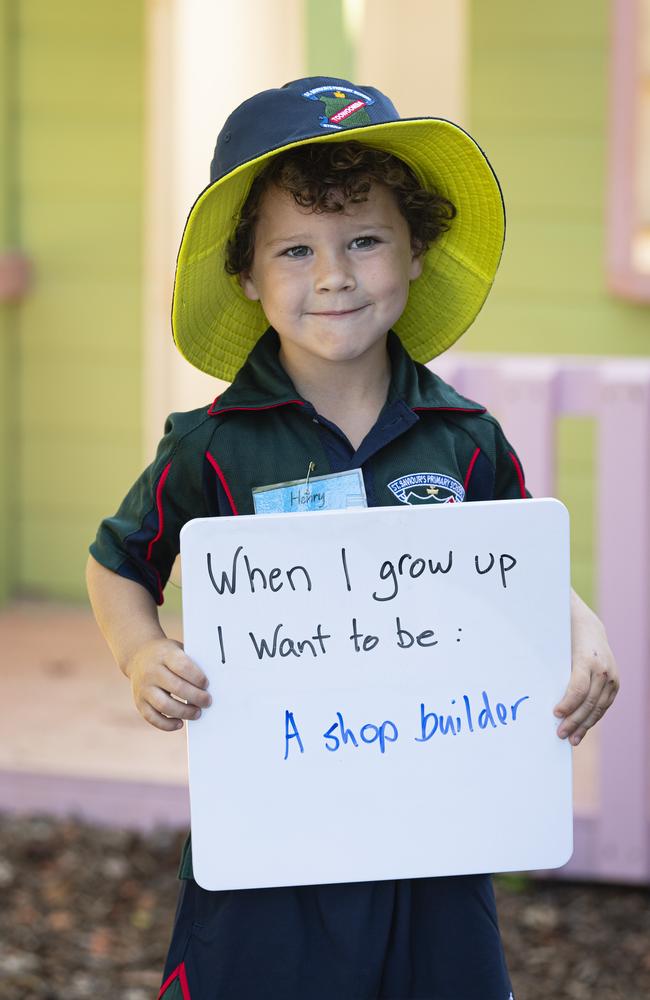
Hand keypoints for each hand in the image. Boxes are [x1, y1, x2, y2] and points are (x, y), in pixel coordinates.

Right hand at [125, 637, 211, 731]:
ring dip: (184, 712)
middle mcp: (151, 671)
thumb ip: (191, 663)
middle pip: (176, 687)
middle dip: (196, 697)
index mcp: (164, 655)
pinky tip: (180, 723)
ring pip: (164, 705)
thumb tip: (213, 683)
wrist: (138, 656)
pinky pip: (152, 717)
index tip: (207, 684)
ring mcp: (143, 688)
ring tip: (197, 713)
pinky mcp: (139, 702)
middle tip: (208, 702)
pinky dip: (166, 724)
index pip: (183, 666)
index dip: (197, 677)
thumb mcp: (177, 649)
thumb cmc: (167, 655)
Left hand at [554, 590, 618, 745]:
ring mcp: (612, 677)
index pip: (579, 688)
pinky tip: (583, 729)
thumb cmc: (565, 636)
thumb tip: (532, 686)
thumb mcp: (556, 646)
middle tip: (560, 734)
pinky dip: (593, 718)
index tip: (555, 714)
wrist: (589, 626)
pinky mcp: (615, 683)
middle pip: (589, 702)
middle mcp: (603, 669)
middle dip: (574, 721)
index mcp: (587, 659)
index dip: (568, 704)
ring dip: (585, 725)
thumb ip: (549, 664)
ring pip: (599, 707)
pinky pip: (604, 705)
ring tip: (572, 739)